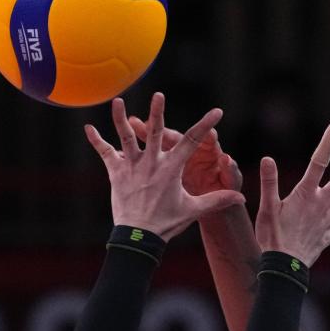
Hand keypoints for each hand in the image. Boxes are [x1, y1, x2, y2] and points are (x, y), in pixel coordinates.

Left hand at [84, 92, 245, 240]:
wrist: (138, 236)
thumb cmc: (166, 223)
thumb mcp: (193, 209)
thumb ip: (217, 200)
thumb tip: (241, 198)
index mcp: (171, 169)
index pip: (192, 142)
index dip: (205, 125)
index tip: (216, 111)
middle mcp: (151, 163)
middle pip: (156, 133)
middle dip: (158, 112)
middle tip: (159, 94)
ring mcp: (131, 166)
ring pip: (126, 138)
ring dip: (121, 119)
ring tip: (117, 100)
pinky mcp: (116, 173)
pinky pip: (104, 153)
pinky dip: (96, 141)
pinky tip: (88, 128)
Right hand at [256, 123, 329, 265]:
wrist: (284, 266)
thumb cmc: (272, 236)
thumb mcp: (266, 207)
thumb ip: (269, 182)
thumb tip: (268, 158)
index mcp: (305, 194)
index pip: (318, 162)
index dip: (327, 143)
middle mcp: (322, 204)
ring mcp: (328, 219)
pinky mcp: (328, 234)